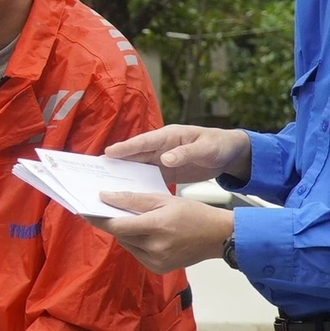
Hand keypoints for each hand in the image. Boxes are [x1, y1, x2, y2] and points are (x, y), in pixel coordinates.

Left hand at [90, 195, 233, 274]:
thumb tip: (105, 197)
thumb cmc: (193, 213)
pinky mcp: (158, 268)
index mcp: (157, 227)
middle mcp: (155, 248)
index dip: (99, 218)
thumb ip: (133, 200)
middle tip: (106, 209)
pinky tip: (145, 232)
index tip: (85, 210)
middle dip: (113, 222)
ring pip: (127, 244)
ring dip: (125, 232)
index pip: (117, 226)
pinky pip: (137, 253)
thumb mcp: (164, 199)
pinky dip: (136, 242)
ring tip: (133, 219)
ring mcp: (157, 261)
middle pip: (120, 235)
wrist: (218, 237)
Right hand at [105, 125, 250, 184]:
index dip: (125, 148)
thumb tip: (165, 158)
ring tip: (107, 184)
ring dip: (125, 175)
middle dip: (117, 162)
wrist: (231, 154)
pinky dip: (138, 184)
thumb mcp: (205, 148)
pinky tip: (129, 194)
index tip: (109, 154)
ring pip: (139, 167)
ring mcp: (163, 159)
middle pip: (135, 155)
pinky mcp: (167, 170)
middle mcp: (162, 147)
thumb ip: (185, 153)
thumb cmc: (219, 144)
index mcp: (169, 136)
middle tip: (98, 171)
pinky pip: (149, 177)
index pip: (143, 142)